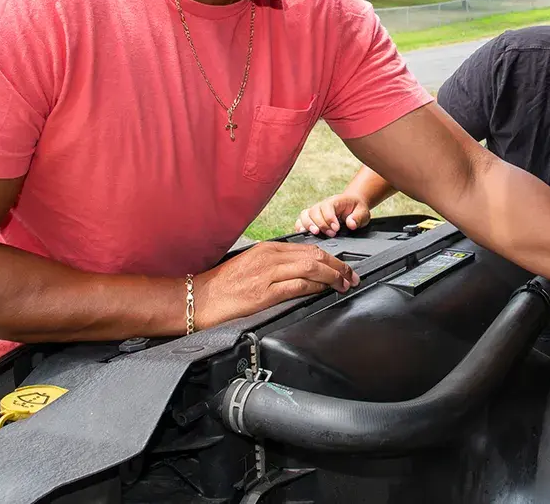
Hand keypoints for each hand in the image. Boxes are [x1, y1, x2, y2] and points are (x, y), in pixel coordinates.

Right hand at [191, 242, 359, 329]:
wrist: (197, 300)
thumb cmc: (222, 286)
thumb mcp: (251, 266)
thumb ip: (274, 265)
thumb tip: (298, 270)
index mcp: (267, 249)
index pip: (308, 249)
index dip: (330, 258)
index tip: (342, 267)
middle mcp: (269, 257)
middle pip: (315, 255)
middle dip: (338, 266)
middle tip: (352, 276)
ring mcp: (267, 274)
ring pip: (311, 268)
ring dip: (333, 276)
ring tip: (345, 284)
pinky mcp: (264, 293)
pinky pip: (298, 286)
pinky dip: (316, 287)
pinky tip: (325, 290)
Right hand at [295, 193, 370, 236]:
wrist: (352, 205)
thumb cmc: (356, 209)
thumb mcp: (363, 212)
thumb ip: (358, 217)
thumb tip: (351, 224)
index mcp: (335, 201)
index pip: (327, 207)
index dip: (329, 218)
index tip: (336, 228)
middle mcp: (322, 205)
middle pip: (314, 211)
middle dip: (321, 224)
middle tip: (331, 233)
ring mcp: (315, 211)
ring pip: (305, 215)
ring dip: (308, 225)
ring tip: (316, 233)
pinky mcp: (311, 218)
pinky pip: (300, 221)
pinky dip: (300, 227)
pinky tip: (305, 234)